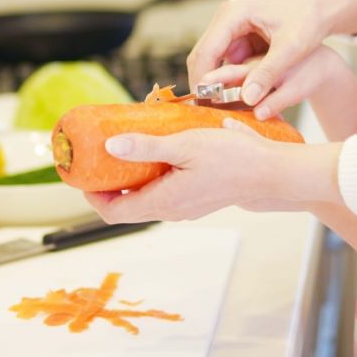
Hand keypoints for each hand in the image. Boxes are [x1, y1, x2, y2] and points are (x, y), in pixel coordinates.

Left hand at [84, 124, 343, 223]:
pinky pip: (164, 191)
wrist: (273, 173)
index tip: (84, 173)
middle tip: (99, 156)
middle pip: (127, 205)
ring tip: (123, 149)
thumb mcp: (185, 145)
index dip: (92, 195)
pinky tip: (156, 151)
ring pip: (146, 197)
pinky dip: (150, 176)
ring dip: (130, 178)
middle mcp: (172, 209)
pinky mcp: (198, 197)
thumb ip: (147, 147)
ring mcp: (186, 206)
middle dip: (108, 184)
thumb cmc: (235, 159)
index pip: (114, 211)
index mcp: (164, 201)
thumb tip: (111, 146)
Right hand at [187, 0, 356, 109]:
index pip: (206, 52)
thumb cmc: (308, 23)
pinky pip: (225, 61)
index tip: (205, 107)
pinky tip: (233, 99)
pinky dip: (228, 80)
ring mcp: (230, 27)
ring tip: (220, 110)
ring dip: (216, 84)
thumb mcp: (290, 49)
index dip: (202, 81)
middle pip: (203, 56)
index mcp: (233, 14)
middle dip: (205, 85)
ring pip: (212, 61)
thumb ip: (268, 73)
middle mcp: (226, 17)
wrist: (321, 12)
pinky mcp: (237, 37)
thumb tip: (248, 98)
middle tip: (207, 113)